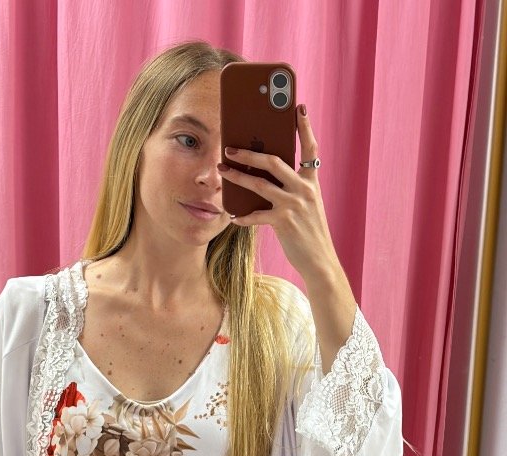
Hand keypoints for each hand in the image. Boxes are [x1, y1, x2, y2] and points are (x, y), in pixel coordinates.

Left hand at [218, 105, 340, 288]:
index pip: (310, 149)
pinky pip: (256, 215)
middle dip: (250, 153)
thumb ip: (292, 189)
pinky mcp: (284, 222)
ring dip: (237, 176)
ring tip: (222, 170)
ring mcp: (294, 205)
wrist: (320, 261)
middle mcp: (304, 189)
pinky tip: (232, 217)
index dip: (305, 127)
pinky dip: (243, 216)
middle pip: (274, 161)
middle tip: (230, 147)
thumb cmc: (310, 233)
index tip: (298, 107)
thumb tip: (266, 177)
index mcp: (311, 182)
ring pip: (260, 184)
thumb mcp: (307, 206)